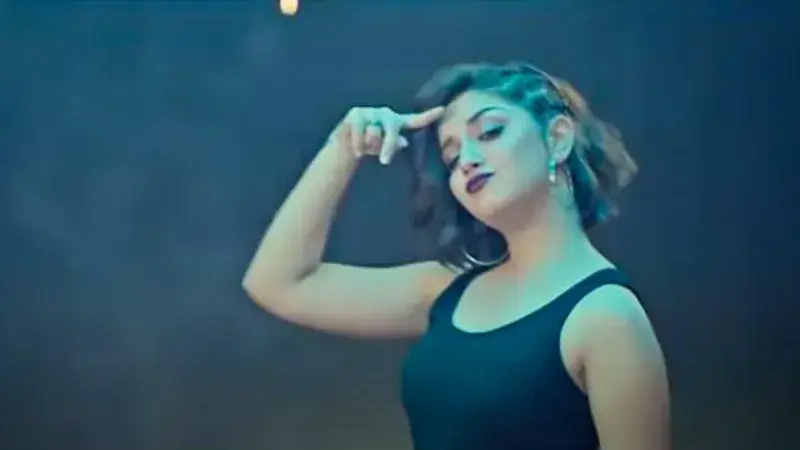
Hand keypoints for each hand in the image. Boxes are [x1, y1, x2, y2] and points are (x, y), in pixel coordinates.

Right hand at [330, 106, 444, 164]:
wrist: (344, 147)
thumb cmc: (367, 148)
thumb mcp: (382, 149)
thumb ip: (394, 146)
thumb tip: (403, 142)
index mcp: (395, 123)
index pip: (414, 120)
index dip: (428, 116)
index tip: (443, 110)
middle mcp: (385, 114)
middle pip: (392, 129)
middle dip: (388, 145)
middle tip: (384, 161)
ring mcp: (371, 112)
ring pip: (374, 133)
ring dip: (368, 145)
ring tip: (362, 148)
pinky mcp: (356, 114)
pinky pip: (360, 133)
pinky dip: (358, 145)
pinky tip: (356, 150)